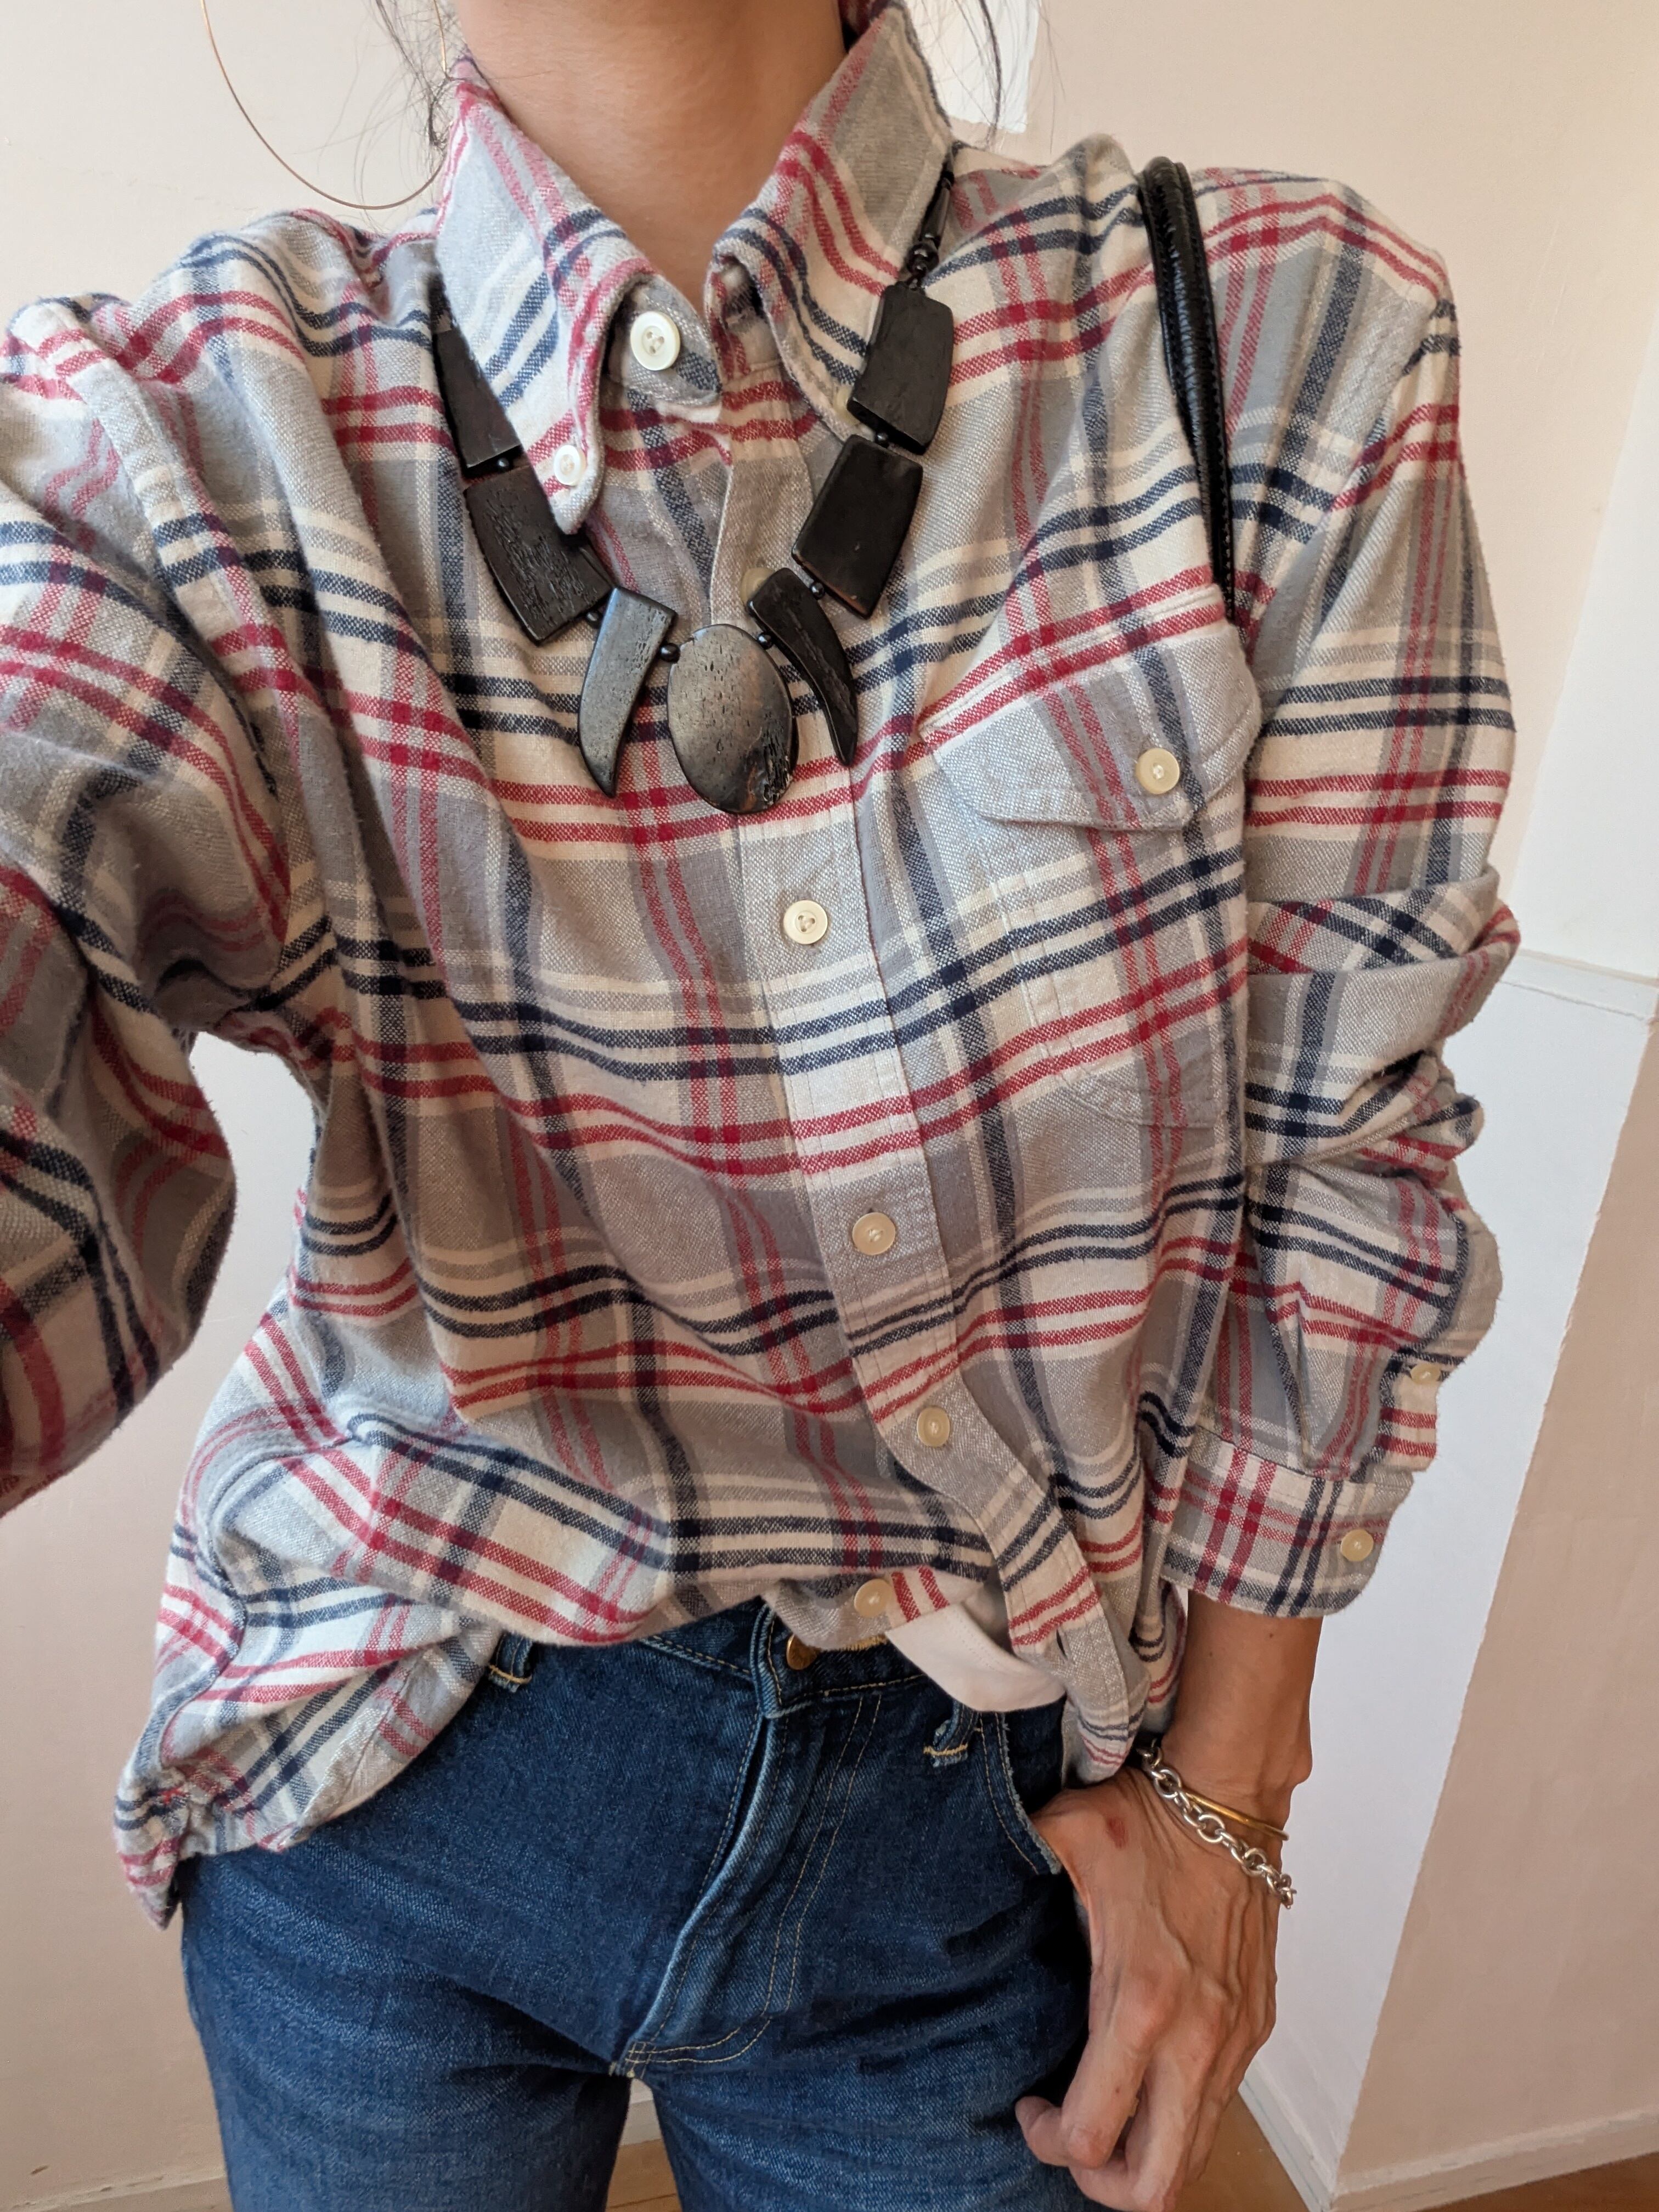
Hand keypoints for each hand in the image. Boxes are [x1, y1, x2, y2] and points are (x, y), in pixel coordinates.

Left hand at [1015, 1763, 1279, 2209]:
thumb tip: (955, 1882)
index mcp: (1139, 2000)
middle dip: (1102, 2183)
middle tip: (1071, 2138)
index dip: (1048, 2140)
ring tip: (1106, 2116)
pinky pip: (1218, 2108)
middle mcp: (1195, 2036)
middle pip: (1156, 2181)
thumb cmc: (1146, 1819)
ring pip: (1193, 2156)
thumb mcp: (1061, 1837)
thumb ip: (1008, 1868)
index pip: (1092, 2132)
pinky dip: (1179, 2117)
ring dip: (1145, 2156)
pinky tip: (1145, 2076)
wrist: (1230, 1797)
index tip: (1029, 2104)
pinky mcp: (1256, 2029)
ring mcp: (1232, 2040)